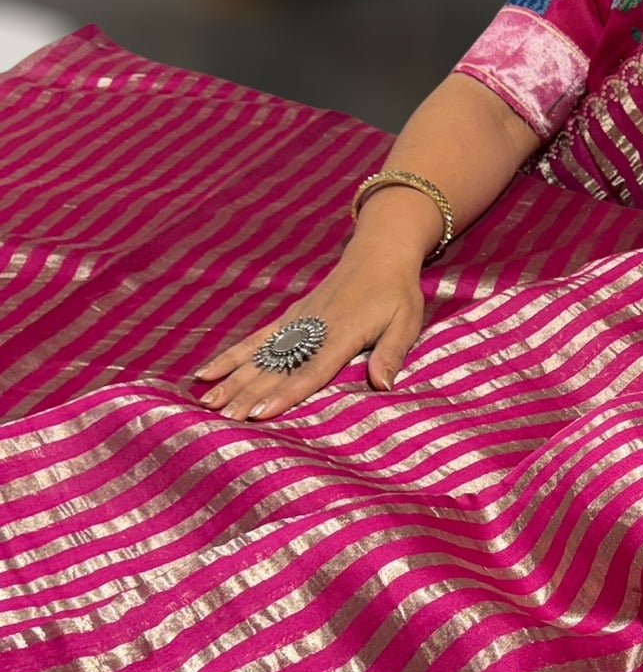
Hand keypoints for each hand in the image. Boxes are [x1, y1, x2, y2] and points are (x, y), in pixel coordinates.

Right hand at [193, 249, 424, 421]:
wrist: (377, 254)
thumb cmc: (397, 292)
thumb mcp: (406, 321)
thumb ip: (391, 353)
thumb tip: (384, 385)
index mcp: (342, 333)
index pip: (312, 369)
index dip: (286, 392)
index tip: (262, 412)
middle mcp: (312, 328)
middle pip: (277, 366)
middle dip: (249, 393)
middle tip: (224, 418)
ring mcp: (295, 322)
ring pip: (258, 354)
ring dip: (232, 379)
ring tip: (208, 402)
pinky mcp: (288, 318)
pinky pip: (255, 339)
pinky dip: (231, 356)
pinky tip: (208, 372)